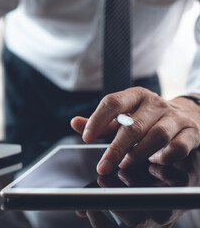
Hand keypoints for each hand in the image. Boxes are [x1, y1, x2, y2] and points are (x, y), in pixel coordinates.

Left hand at [71, 87, 199, 174]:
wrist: (187, 114)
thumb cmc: (146, 118)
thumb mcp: (122, 116)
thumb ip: (100, 122)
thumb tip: (74, 123)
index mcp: (134, 95)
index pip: (112, 102)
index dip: (97, 120)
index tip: (86, 138)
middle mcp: (155, 103)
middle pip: (133, 125)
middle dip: (116, 149)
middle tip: (103, 166)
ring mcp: (174, 117)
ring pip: (157, 135)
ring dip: (139, 153)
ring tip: (126, 164)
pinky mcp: (191, 132)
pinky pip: (179, 146)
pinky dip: (165, 157)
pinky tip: (155, 161)